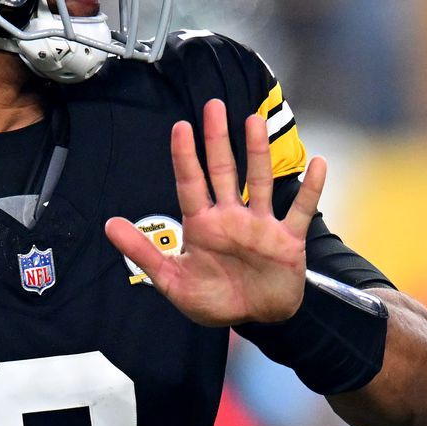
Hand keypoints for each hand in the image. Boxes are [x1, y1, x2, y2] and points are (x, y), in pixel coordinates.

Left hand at [104, 99, 325, 327]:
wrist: (254, 319)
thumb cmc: (213, 298)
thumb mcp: (172, 280)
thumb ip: (143, 252)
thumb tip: (108, 225)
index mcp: (202, 225)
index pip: (190, 183)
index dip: (185, 156)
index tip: (180, 126)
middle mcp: (231, 217)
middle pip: (223, 171)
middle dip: (218, 140)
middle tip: (214, 106)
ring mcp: (261, 225)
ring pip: (259, 182)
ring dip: (258, 153)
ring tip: (254, 121)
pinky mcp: (288, 240)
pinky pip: (301, 210)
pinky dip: (310, 189)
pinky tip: (318, 163)